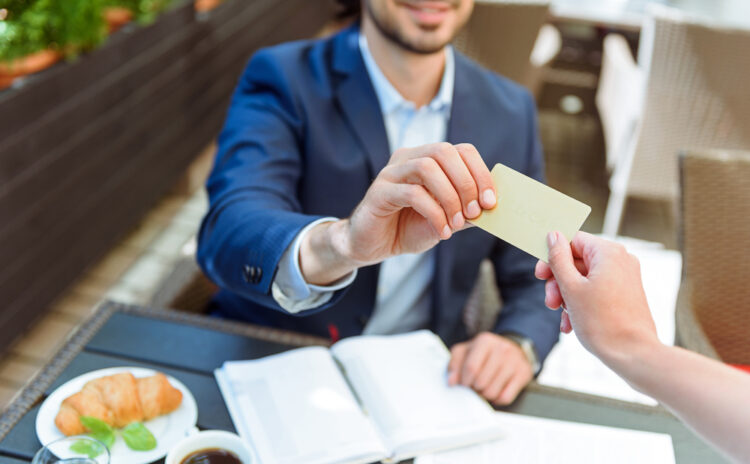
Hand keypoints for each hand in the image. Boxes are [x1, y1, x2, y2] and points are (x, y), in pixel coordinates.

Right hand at [301, 143, 495, 283]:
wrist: (371, 246)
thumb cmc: (407, 228)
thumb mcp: (445, 220)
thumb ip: (465, 212)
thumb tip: (491, 208)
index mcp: (427, 159)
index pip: (461, 150)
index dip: (480, 173)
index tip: (490, 202)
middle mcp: (408, 158)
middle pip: (444, 151)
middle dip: (467, 182)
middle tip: (475, 211)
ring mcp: (391, 172)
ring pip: (427, 168)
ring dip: (450, 197)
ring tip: (456, 223)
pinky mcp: (379, 191)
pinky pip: (412, 193)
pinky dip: (434, 213)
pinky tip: (441, 231)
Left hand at [447, 332, 532, 405]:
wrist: (513, 348)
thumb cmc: (486, 352)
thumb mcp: (466, 351)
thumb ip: (455, 364)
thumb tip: (452, 381)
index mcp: (485, 341)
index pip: (471, 367)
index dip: (464, 381)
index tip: (463, 384)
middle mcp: (502, 349)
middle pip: (481, 381)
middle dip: (474, 388)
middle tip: (474, 386)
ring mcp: (514, 362)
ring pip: (493, 391)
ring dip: (485, 394)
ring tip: (484, 388)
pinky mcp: (523, 374)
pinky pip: (506, 397)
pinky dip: (497, 399)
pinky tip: (496, 391)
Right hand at [534, 231, 659, 366]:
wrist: (633, 354)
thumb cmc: (602, 322)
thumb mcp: (571, 288)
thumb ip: (558, 259)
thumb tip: (553, 235)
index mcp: (608, 252)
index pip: (573, 240)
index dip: (553, 257)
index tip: (540, 275)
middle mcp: (620, 260)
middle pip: (577, 261)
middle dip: (559, 282)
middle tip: (550, 302)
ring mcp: (624, 277)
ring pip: (584, 278)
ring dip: (567, 296)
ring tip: (562, 317)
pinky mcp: (625, 294)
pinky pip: (596, 290)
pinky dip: (581, 303)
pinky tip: (571, 324)